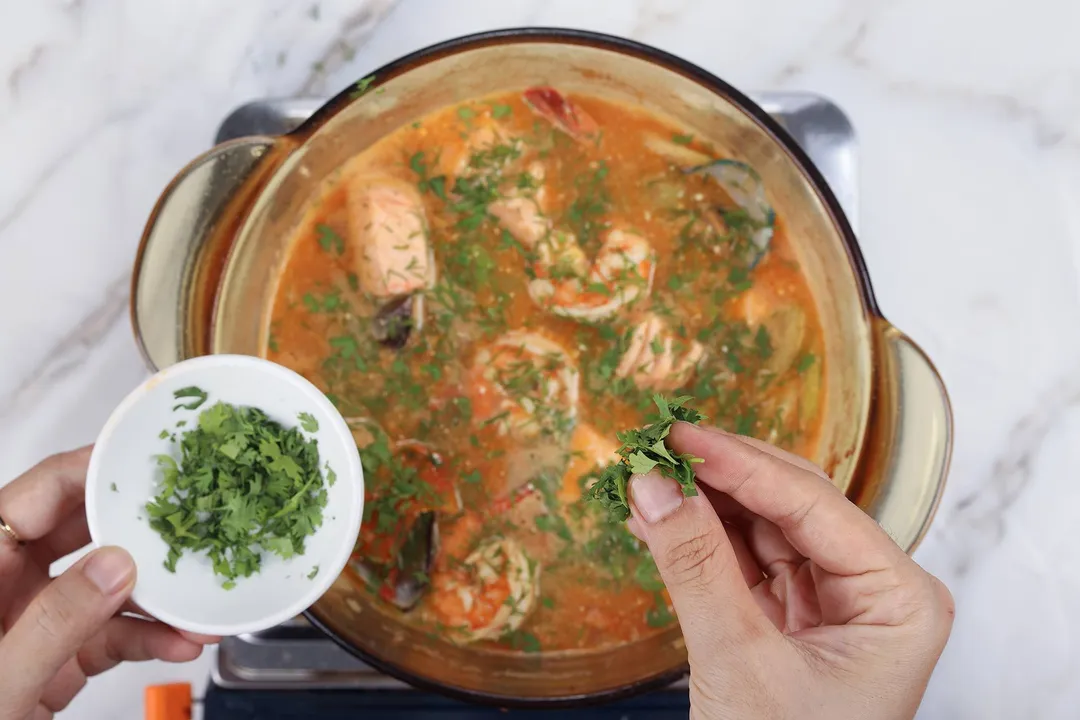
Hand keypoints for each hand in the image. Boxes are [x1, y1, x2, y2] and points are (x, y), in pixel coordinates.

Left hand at [0, 447, 219, 719]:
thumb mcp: (1, 677)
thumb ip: (55, 620)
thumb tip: (117, 565)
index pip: (39, 495)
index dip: (91, 471)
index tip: (148, 462)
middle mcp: (9, 583)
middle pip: (83, 533)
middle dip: (141, 531)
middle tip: (192, 520)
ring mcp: (36, 621)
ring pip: (107, 586)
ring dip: (157, 596)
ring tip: (198, 600)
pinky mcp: (60, 659)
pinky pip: (112, 633)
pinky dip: (149, 637)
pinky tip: (179, 642)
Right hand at [627, 424, 953, 719]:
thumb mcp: (737, 660)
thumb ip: (694, 564)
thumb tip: (651, 484)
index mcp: (899, 598)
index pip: (814, 504)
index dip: (741, 463)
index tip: (680, 435)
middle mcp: (874, 590)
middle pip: (790, 505)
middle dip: (719, 477)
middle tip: (656, 446)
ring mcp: (832, 602)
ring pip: (761, 526)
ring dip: (701, 503)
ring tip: (645, 476)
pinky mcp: (792, 616)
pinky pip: (742, 559)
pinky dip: (698, 539)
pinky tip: (656, 517)